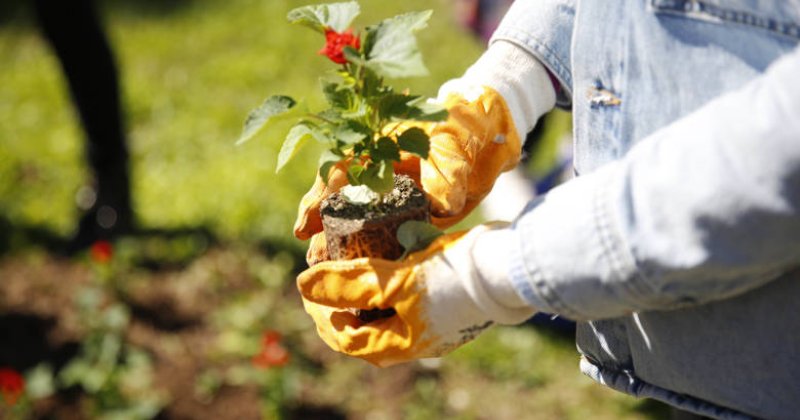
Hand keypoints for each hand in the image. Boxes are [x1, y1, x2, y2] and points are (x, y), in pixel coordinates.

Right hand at [294, 86, 522, 263]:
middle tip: (314, 258)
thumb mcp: (452, 142)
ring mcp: (395, 200)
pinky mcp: (416, 219)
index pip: (337, 174)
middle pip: (342, 205)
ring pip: (363, 226)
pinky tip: (371, 277)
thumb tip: (441, 207)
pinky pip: (393, 240)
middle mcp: (378, 177)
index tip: (305, 225)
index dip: (318, 199)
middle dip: (325, 232)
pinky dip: (381, 258)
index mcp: (375, 149)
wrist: (492, 136)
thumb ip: (445, 172)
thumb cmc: (463, 125)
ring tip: (331, 273)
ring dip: (347, 248)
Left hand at [297, 223, 534, 366]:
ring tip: (355, 262)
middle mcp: (417, 338)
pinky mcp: (447, 300)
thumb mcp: (398, 280)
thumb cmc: (454, 276)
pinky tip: (391, 252)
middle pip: (366, 326)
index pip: (347, 339)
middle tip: (329, 274)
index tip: (310, 287)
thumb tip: (304, 286)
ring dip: (367, 289)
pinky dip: (392, 277)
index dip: (322, 316)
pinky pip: (408, 293)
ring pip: (387, 308)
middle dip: (343, 301)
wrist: (512, 265)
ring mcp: (434, 320)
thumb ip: (353, 284)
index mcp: (402, 343)